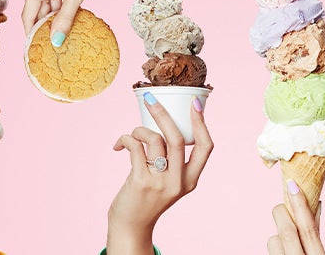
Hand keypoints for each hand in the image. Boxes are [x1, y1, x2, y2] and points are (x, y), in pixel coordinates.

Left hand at [106, 92, 212, 253]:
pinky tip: (119, 146)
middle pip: (178, 138)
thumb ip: (172, 160)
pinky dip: (126, 140)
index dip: (202, 123)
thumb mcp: (169, 181)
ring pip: (154, 140)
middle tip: (151, 98)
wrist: (131, 225)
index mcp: (191, 179)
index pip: (206, 147)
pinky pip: (136, 148)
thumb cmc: (148, 198)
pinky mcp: (141, 182)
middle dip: (163, 114)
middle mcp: (179, 181)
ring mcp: (161, 182)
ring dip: (139, 130)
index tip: (195, 103)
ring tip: (132, 134)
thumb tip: (164, 123)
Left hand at [267, 179, 324, 254]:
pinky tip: (283, 251)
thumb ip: (315, 233)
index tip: (293, 186)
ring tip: (286, 240)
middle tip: (281, 207)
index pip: (309, 229)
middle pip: (287, 232)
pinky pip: (270, 249)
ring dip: (277, 234)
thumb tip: (315, 205)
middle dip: (282, 214)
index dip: (300, 206)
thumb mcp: (319, 253)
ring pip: (273, 240)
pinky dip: (276, 246)